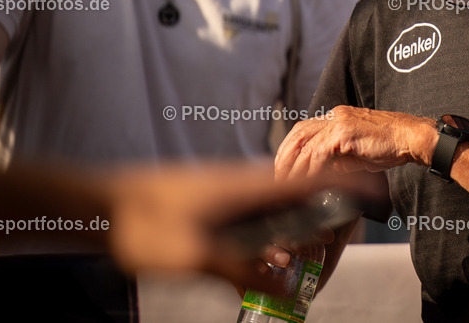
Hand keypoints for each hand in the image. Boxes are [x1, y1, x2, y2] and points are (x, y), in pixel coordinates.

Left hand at [101, 163, 344, 290]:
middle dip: (318, 219)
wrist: (98, 205)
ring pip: (271, 210)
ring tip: (297, 259)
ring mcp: (224, 193)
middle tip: (332, 245)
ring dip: (288, 231)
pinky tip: (256, 259)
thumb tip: (283, 285)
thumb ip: (242, 270)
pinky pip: (249, 219)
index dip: (341, 186)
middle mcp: (240, 184)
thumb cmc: (142, 223)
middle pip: (295, 197)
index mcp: (246, 186)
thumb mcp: (193, 256)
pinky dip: (263, 236)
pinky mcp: (209, 205)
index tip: (370, 193)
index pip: (308, 182)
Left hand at [275, 106, 437, 179]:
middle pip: (297, 134)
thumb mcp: (357, 153)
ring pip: (305, 144)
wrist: (412, 137)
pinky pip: (320, 153)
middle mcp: (334, 116)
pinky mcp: (346, 132)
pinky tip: (309, 182)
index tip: (282, 169)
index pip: (302, 131)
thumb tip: (320, 173)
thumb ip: (338, 159)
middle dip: (284, 158)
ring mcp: (339, 122)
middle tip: (279, 179)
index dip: (288, 150)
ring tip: (290, 185)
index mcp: (336, 117)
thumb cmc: (390, 146)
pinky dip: (311, 169)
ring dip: (295, 167)